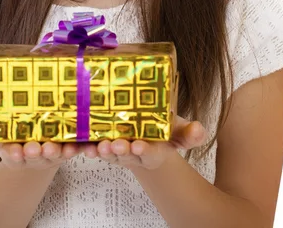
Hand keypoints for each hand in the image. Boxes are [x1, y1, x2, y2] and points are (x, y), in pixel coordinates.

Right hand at [0, 122, 82, 170]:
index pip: (11, 153)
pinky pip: (74, 148)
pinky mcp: (67, 147)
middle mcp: (33, 154)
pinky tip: (79, 145)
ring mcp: (50, 151)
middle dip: (34, 152)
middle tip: (33, 148)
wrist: (35, 145)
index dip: (12, 153)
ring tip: (58, 147)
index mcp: (14, 151)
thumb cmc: (12, 139)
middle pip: (34, 154)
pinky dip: (77, 148)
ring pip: (54, 153)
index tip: (13, 152)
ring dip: (56, 151)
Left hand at [80, 115, 206, 170]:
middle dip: (120, 151)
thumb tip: (199, 130)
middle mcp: (133, 153)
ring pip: (108, 153)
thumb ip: (190, 133)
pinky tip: (82, 145)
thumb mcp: (179, 130)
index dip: (144, 150)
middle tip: (115, 144)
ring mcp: (117, 149)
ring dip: (102, 151)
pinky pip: (94, 147)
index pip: (149, 154)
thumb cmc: (164, 129)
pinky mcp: (103, 142)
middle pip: (126, 155)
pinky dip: (87, 147)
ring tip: (98, 146)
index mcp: (153, 151)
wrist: (147, 127)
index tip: (139, 145)